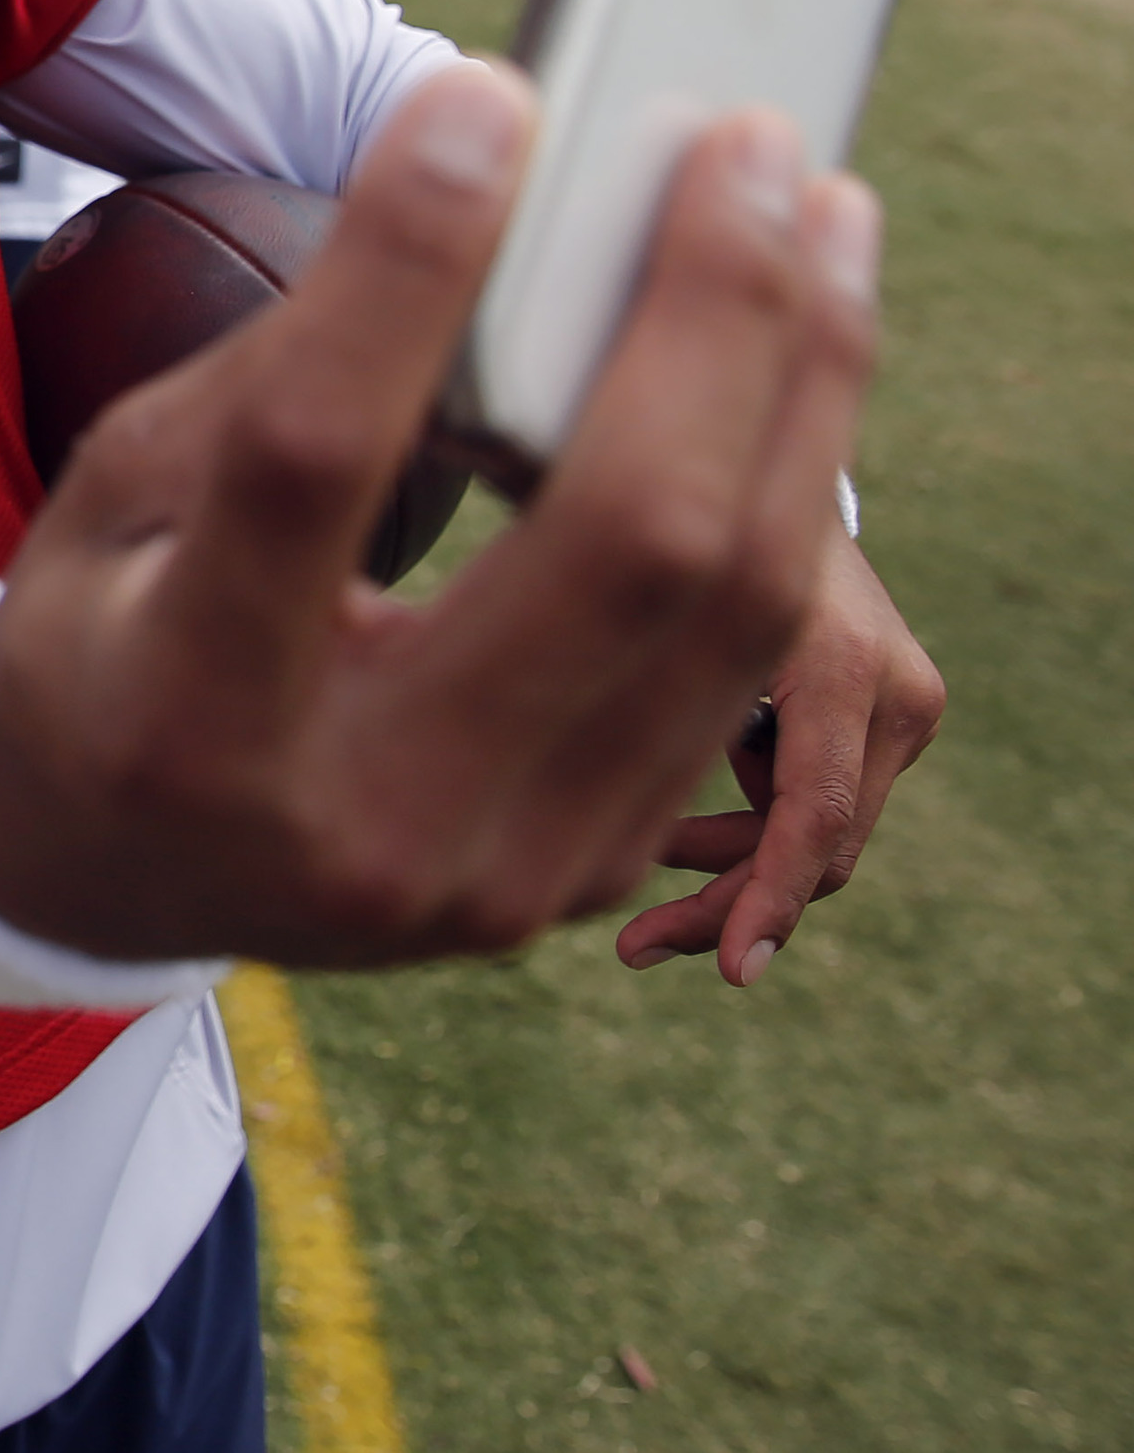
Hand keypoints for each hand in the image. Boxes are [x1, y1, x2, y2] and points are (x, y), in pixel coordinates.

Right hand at [0, 66, 880, 970]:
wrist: (96, 870)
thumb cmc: (97, 640)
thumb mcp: (115, 503)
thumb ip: (280, 382)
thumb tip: (479, 198)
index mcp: (185, 714)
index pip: (318, 456)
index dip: (408, 264)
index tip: (487, 96)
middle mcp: (364, 820)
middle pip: (617, 546)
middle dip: (710, 313)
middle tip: (744, 144)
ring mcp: (503, 871)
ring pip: (733, 608)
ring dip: (805, 386)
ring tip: (823, 220)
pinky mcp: (590, 865)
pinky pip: (741, 663)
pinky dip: (787, 487)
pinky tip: (801, 363)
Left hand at [619, 522, 941, 981]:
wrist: (770, 480)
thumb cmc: (687, 533)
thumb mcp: (656, 602)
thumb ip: (630, 687)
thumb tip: (549, 783)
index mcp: (836, 665)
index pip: (814, 820)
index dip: (764, 900)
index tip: (731, 971)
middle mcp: (892, 692)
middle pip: (815, 848)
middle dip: (724, 904)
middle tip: (630, 945)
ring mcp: (903, 710)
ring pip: (815, 837)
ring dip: (725, 864)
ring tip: (628, 858)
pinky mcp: (889, 720)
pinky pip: (814, 805)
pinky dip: (747, 826)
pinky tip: (668, 823)